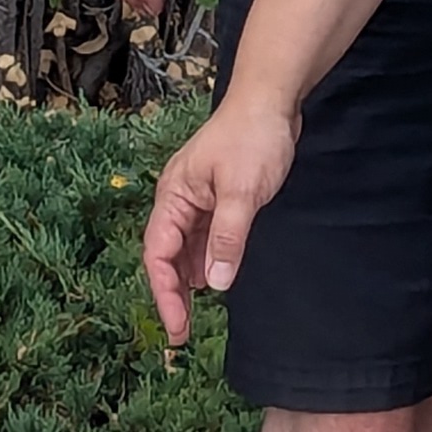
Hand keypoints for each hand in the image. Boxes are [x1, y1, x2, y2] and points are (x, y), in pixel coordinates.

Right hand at [140, 92, 297, 350]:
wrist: (273, 99)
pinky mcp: (218, 196)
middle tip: (184, 332)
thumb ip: (227, 239)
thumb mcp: (243, 192)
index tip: (178, 327)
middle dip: (172, 293)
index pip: (158, 253)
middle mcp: (179, 198)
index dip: (165, 294)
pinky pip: (204, 236)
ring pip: (185, 247)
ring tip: (196, 314)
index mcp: (174, 195)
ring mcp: (198, 197)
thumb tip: (215, 286)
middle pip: (166, 254)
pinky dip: (206, 259)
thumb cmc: (254, 137)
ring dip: (189, 278)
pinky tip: (215, 278)